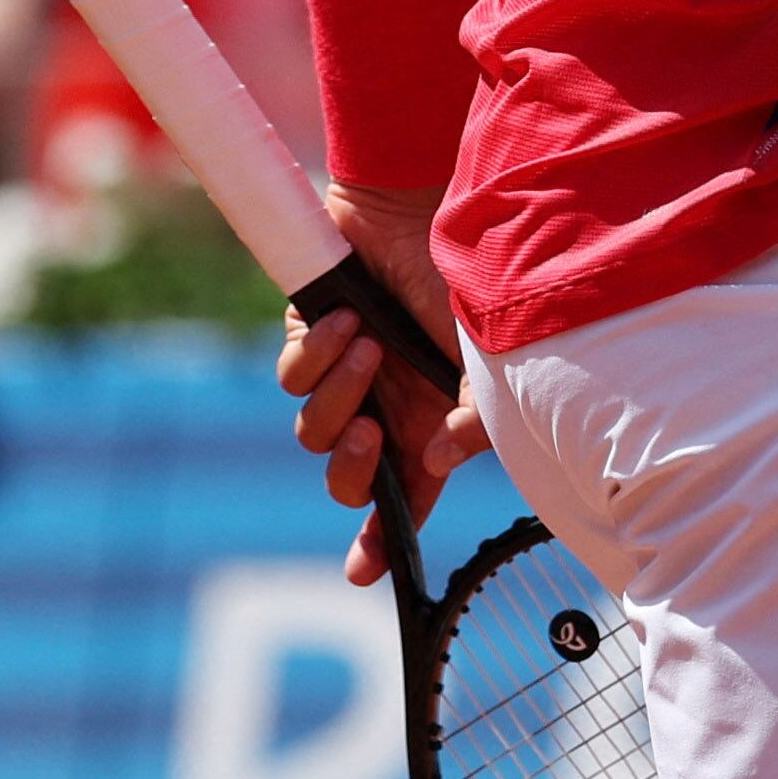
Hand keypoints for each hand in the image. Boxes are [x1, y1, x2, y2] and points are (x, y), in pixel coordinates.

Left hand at [277, 179, 486, 587]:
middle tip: (372, 437)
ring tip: (369, 347)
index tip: (365, 575)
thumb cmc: (466, 277)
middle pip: (348, 479)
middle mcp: (386, 407)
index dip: (383, 542)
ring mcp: (347, 376)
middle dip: (351, 473)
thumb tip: (440, 463)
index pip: (405, 499)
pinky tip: (345, 321)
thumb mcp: (486, 354)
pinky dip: (316, 356)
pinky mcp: (309, 339)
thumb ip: (475, 415)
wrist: (422, 203)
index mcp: (429, 423)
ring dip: (340, 399)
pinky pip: (292, 378)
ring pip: (314, 432)